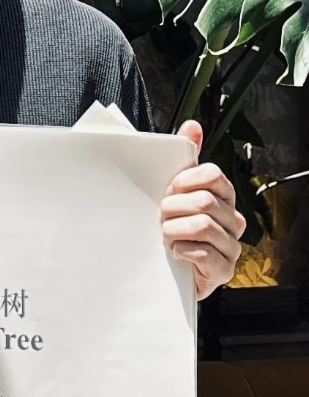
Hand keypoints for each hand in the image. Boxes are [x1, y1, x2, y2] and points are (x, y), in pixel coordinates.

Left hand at [160, 121, 245, 299]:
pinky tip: (176, 252)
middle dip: (174, 208)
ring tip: (166, 235)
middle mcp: (233, 220)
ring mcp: (231, 246)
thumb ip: (186, 157)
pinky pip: (203, 254)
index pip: (214, 175)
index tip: (170, 189)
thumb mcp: (178, 190)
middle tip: (163, 216)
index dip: (186, 180)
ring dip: (174, 230)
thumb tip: (193, 126)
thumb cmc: (175, 225)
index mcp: (224, 196)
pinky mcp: (223, 270)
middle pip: (205, 201)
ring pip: (203, 226)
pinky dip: (182, 251)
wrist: (168, 268)